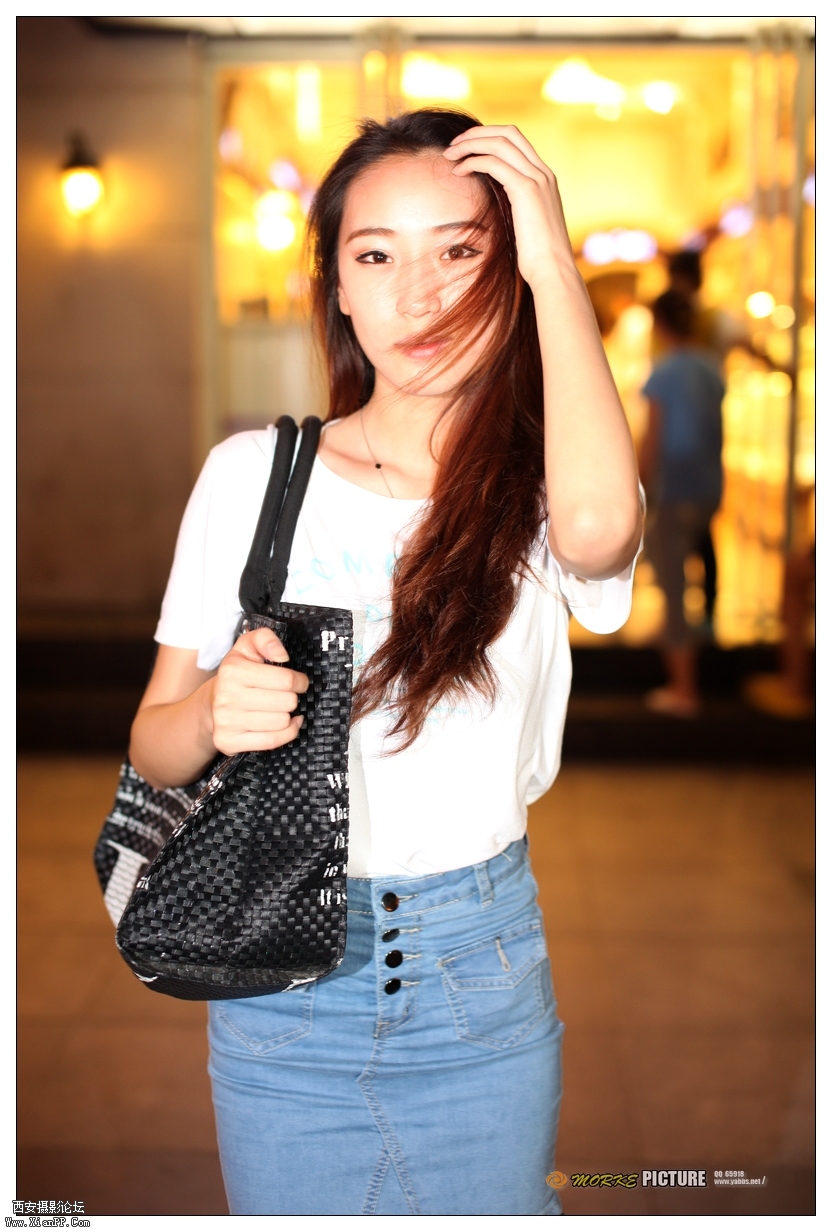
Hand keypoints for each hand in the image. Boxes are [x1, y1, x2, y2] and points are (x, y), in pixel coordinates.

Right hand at [209, 626, 308, 755]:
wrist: (211, 704)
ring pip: (281, 722)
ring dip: (287, 716)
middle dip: (292, 698)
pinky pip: (271, 741)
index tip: (299, 682)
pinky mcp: (228, 741)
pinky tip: (287, 724)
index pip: (285, 679)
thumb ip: (265, 639)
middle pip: (286, 702)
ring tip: (280, 709)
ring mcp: (225, 721)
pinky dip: (286, 733)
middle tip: (286, 696)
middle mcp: (226, 695)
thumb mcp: (247, 647)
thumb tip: (282, 655)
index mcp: (233, 669)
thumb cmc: (237, 675)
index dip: (299, 681)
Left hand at [443, 125, 572, 291]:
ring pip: (500, 143)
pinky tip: (458, 171)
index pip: (517, 141)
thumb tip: (498, 208)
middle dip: (477, 133)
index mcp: (545, 178)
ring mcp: (537, 179)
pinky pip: (494, 163)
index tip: (467, 148)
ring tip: (450, 155)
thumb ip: (518, 208)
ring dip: (470, 144)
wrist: (553, 270)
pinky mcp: (526, 190)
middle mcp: (543, 173)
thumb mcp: (529, 225)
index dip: (489, 137)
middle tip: (454, 145)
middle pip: (508, 132)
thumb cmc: (539, 258)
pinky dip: (473, 161)